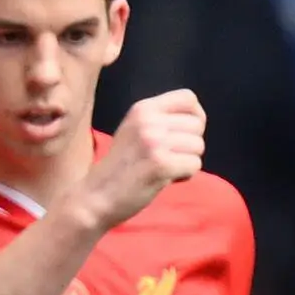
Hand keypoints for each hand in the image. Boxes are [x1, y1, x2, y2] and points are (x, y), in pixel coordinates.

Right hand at [76, 90, 206, 232]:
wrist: (96, 196)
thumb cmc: (120, 167)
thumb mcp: (134, 130)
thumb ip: (160, 121)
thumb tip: (196, 120)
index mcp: (143, 108)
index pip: (188, 98)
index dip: (195, 117)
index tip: (185, 135)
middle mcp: (149, 120)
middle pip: (197, 125)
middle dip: (191, 145)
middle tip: (171, 158)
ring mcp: (154, 142)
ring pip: (198, 146)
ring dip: (188, 161)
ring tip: (166, 169)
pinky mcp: (160, 164)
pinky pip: (194, 165)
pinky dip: (185, 176)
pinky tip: (166, 179)